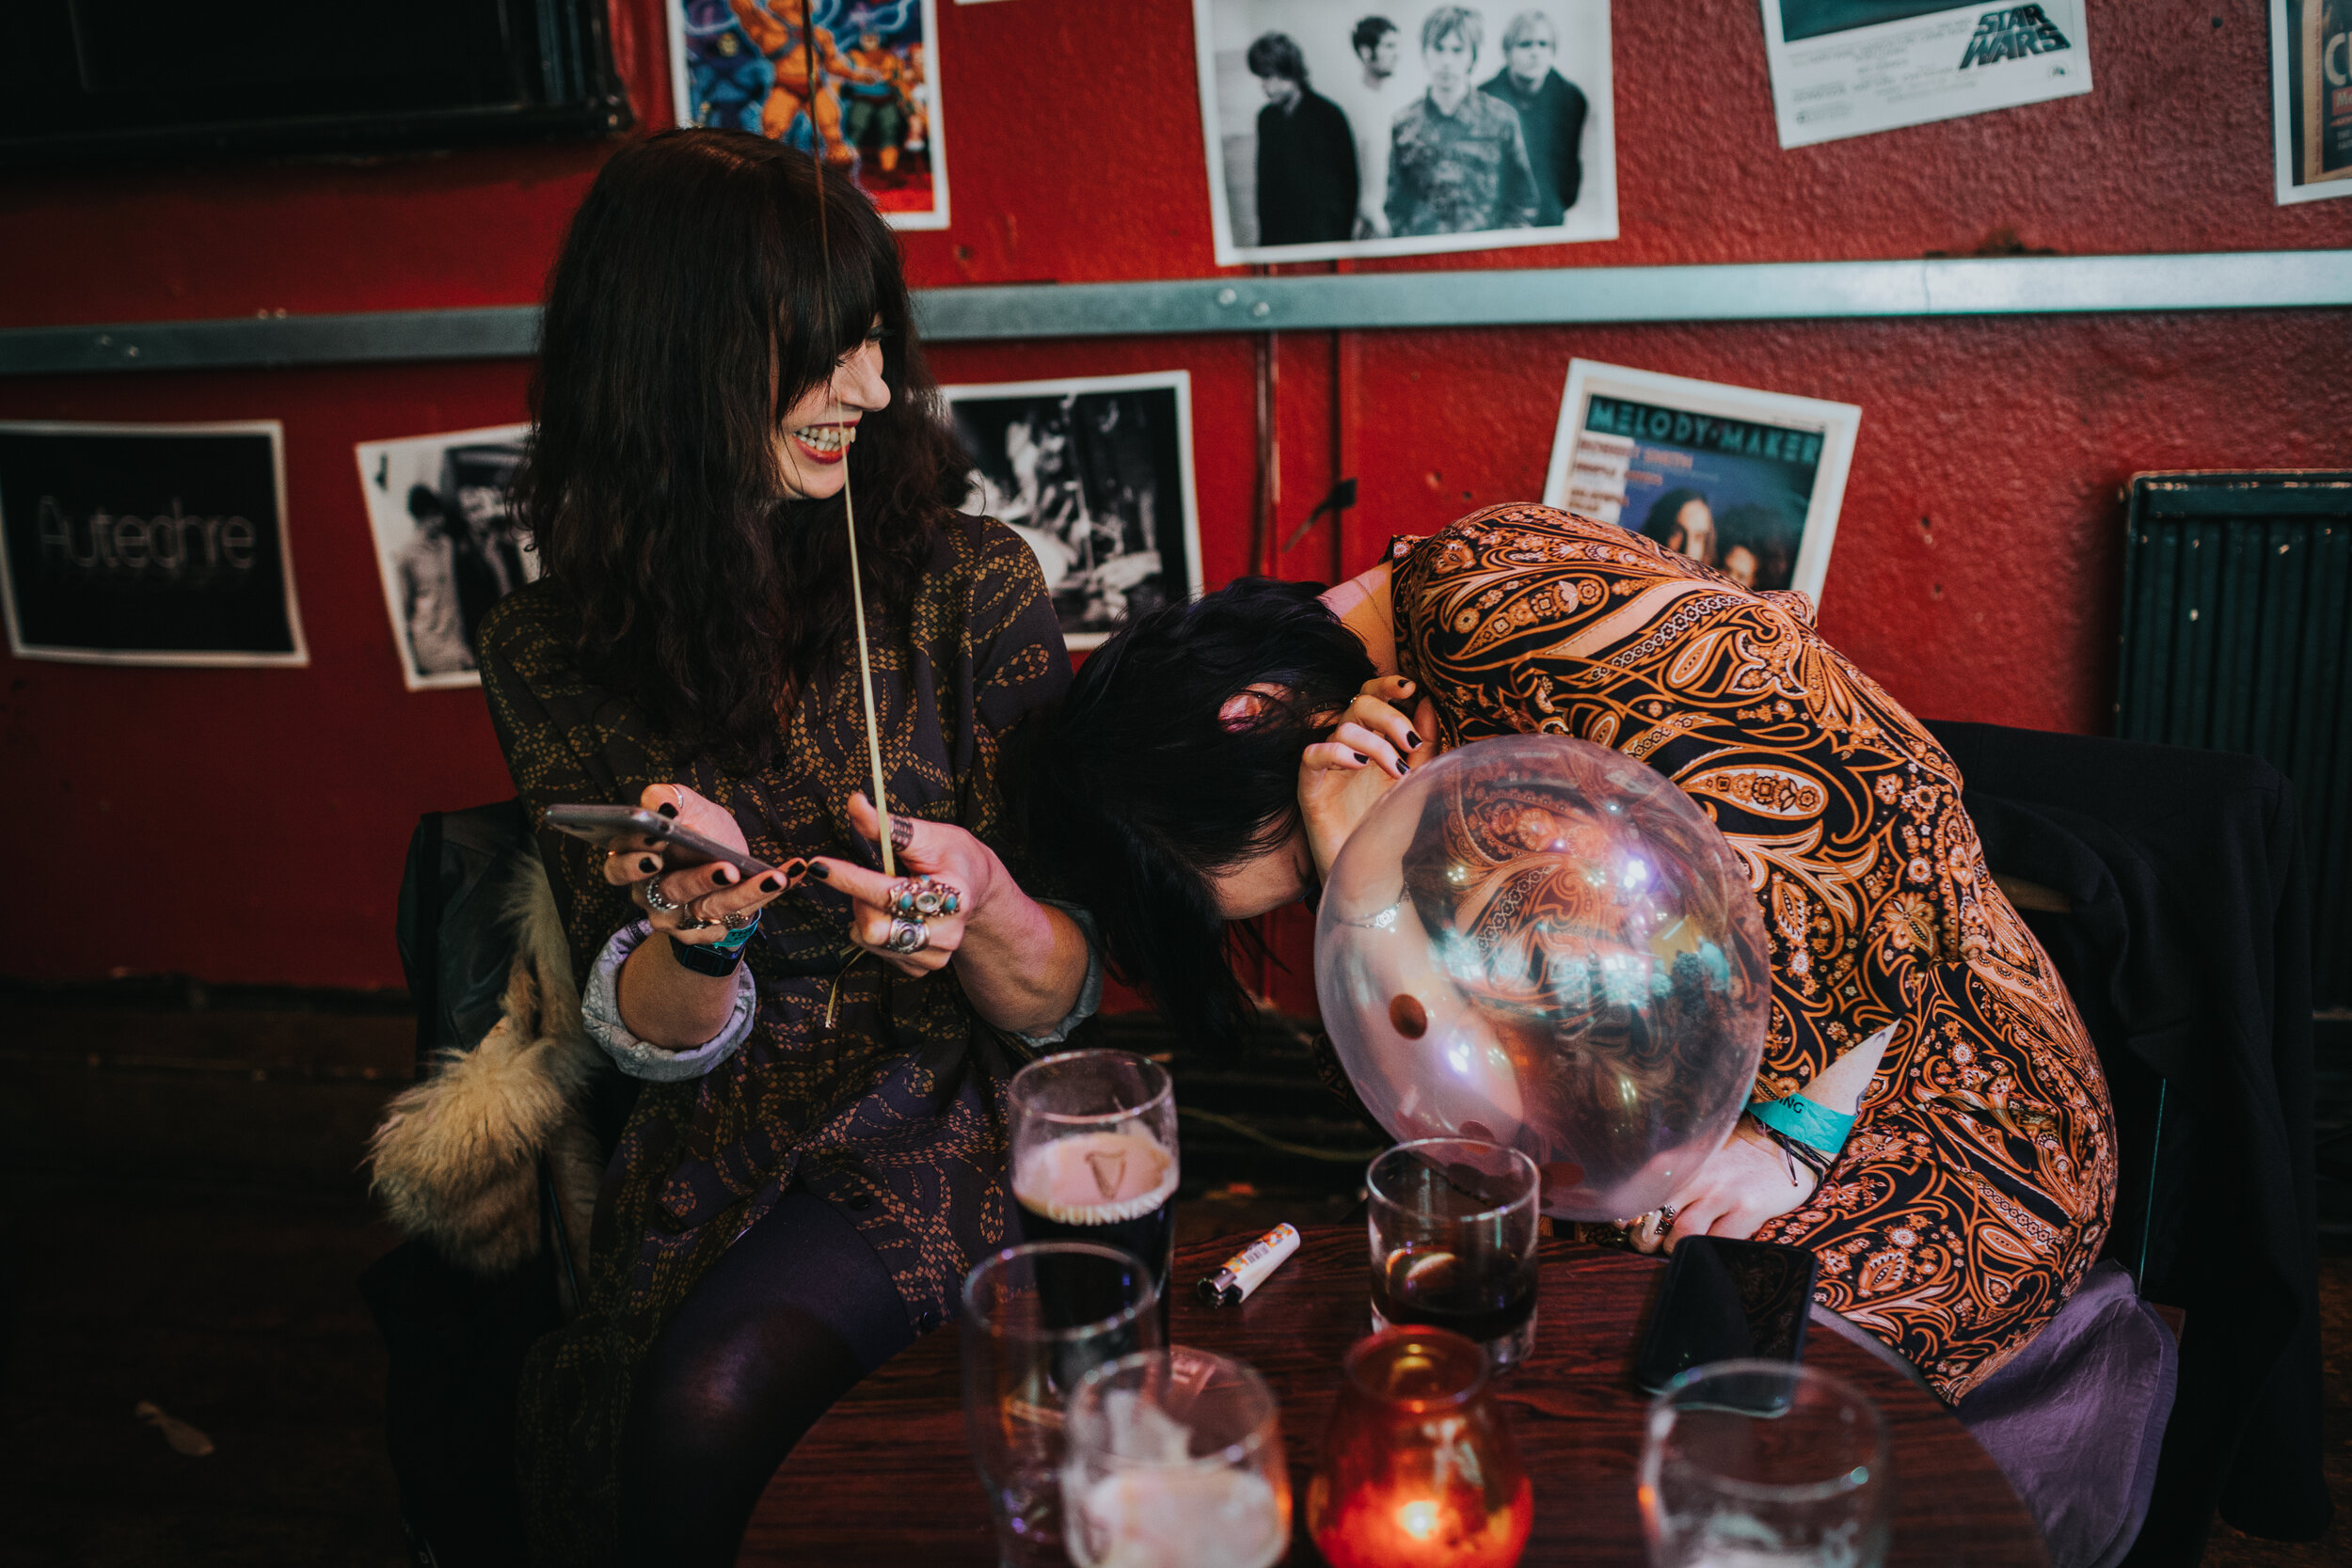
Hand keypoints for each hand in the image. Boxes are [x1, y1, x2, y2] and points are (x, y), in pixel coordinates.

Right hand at [600, 782, 804, 946]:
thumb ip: (667, 797)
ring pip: (707, 909)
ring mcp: (676, 918)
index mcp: (635, 862)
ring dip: (744, 894)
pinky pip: (735, 920)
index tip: (657, 847)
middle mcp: (649, 895)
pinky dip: (764, 898)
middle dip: (699, 880)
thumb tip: (660, 803)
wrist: (727, 863)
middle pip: (668, 892)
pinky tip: (788, 877)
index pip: (618, 869)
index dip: (633, 863)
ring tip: (772, 877)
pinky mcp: (705, 932)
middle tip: (726, 868)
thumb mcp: (686, 805)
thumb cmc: (700, 830)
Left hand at [806, 792, 1003, 976]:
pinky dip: (874, 931)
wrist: (976, 890)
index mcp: (954, 896)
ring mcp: (936, 954)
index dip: (850, 878)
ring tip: (885, 896)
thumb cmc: (951, 856)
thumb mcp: (927, 834)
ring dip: (866, 914)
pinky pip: (877, 953)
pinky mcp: (922, 967)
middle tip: (866, 880)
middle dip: (859, 900)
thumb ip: (888, 825)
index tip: (818, 865)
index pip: (889, 892)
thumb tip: (854, 802)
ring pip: (872, 941)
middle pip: (875, 928)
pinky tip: (891, 915)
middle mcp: (948, 932)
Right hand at [1299, 676, 1439, 881]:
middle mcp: (1347, 748)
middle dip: (1389, 716)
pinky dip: (1337, 753)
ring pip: (1341, 729)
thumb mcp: (1416, 780)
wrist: (1373, 872)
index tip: (1410, 687)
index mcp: (1371, 740)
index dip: (1386, 684)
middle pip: (1358, 704)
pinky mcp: (1310, 788)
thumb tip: (1427, 702)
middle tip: (1410, 744)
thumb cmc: (1390, 827)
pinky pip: (1313, 755)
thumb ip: (1423, 743)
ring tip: (1396, 772)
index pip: (1370, 695)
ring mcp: (1327, 767)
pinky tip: (1359, 766)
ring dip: (1375, 744)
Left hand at [1627, 1116, 1817, 1254]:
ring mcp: (1724, 1193)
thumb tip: (1635, 1209)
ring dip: (1675, 1249)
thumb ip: (1673, 1176)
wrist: (1788, 1140)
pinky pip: (1720, 1242)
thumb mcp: (1701, 1156)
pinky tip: (1709, 1251)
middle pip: (1656, 1216)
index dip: (1624, 1213)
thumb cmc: (1738, 1154)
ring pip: (1683, 1233)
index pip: (1640, 1189)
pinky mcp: (1749, 1209)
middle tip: (1648, 1244)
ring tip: (1677, 1249)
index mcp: (1681, 1160)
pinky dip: (1709, 1252)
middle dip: (1646, 1239)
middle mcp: (1698, 1175)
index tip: (1621, 1225)